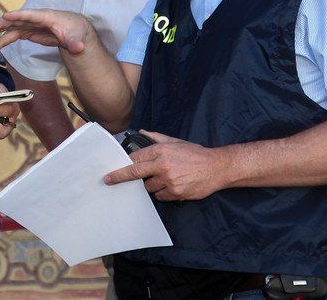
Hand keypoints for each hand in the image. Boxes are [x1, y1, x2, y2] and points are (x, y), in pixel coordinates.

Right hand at [0, 9, 93, 54]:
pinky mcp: (29, 32)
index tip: (6, 16)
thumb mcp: (77, 37)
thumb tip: (78, 48)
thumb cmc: (76, 30)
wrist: (75, 30)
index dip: (18, 15)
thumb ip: (75, 42)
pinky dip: (4, 40)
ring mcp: (31, 26)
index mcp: (46, 17)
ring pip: (12, 27)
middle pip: (16, 20)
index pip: (31, 15)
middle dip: (2, 24)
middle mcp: (35, 19)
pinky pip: (14, 35)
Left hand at [103, 131, 229, 200]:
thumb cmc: (196, 154)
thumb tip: (141, 131)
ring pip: (149, 187)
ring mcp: (168, 180)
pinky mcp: (175, 193)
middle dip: (120, 177)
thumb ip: (156, 137)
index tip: (112, 169)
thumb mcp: (175, 141)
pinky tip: (173, 186)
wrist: (217, 167)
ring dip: (152, 185)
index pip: (136, 158)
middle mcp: (162, 165)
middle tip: (109, 180)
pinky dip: (163, 193)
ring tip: (165, 179)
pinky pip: (160, 196)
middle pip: (135, 173)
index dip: (124, 164)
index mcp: (161, 150)